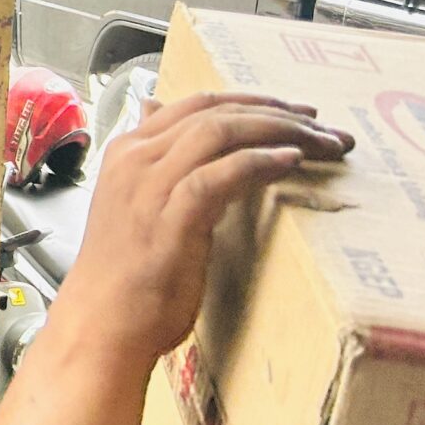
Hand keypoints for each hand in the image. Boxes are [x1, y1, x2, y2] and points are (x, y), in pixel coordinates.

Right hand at [45, 91, 348, 374]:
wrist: (102, 323)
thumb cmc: (124, 274)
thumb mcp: (136, 202)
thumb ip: (153, 161)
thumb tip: (157, 112)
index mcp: (127, 150)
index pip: (195, 103)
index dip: (251, 100)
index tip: (295, 110)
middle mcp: (136, 158)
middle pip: (214, 112)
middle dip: (276, 111)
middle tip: (322, 123)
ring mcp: (151, 185)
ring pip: (221, 133)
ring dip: (279, 131)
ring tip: (322, 141)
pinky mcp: (171, 216)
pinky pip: (223, 174)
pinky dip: (260, 161)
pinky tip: (291, 161)